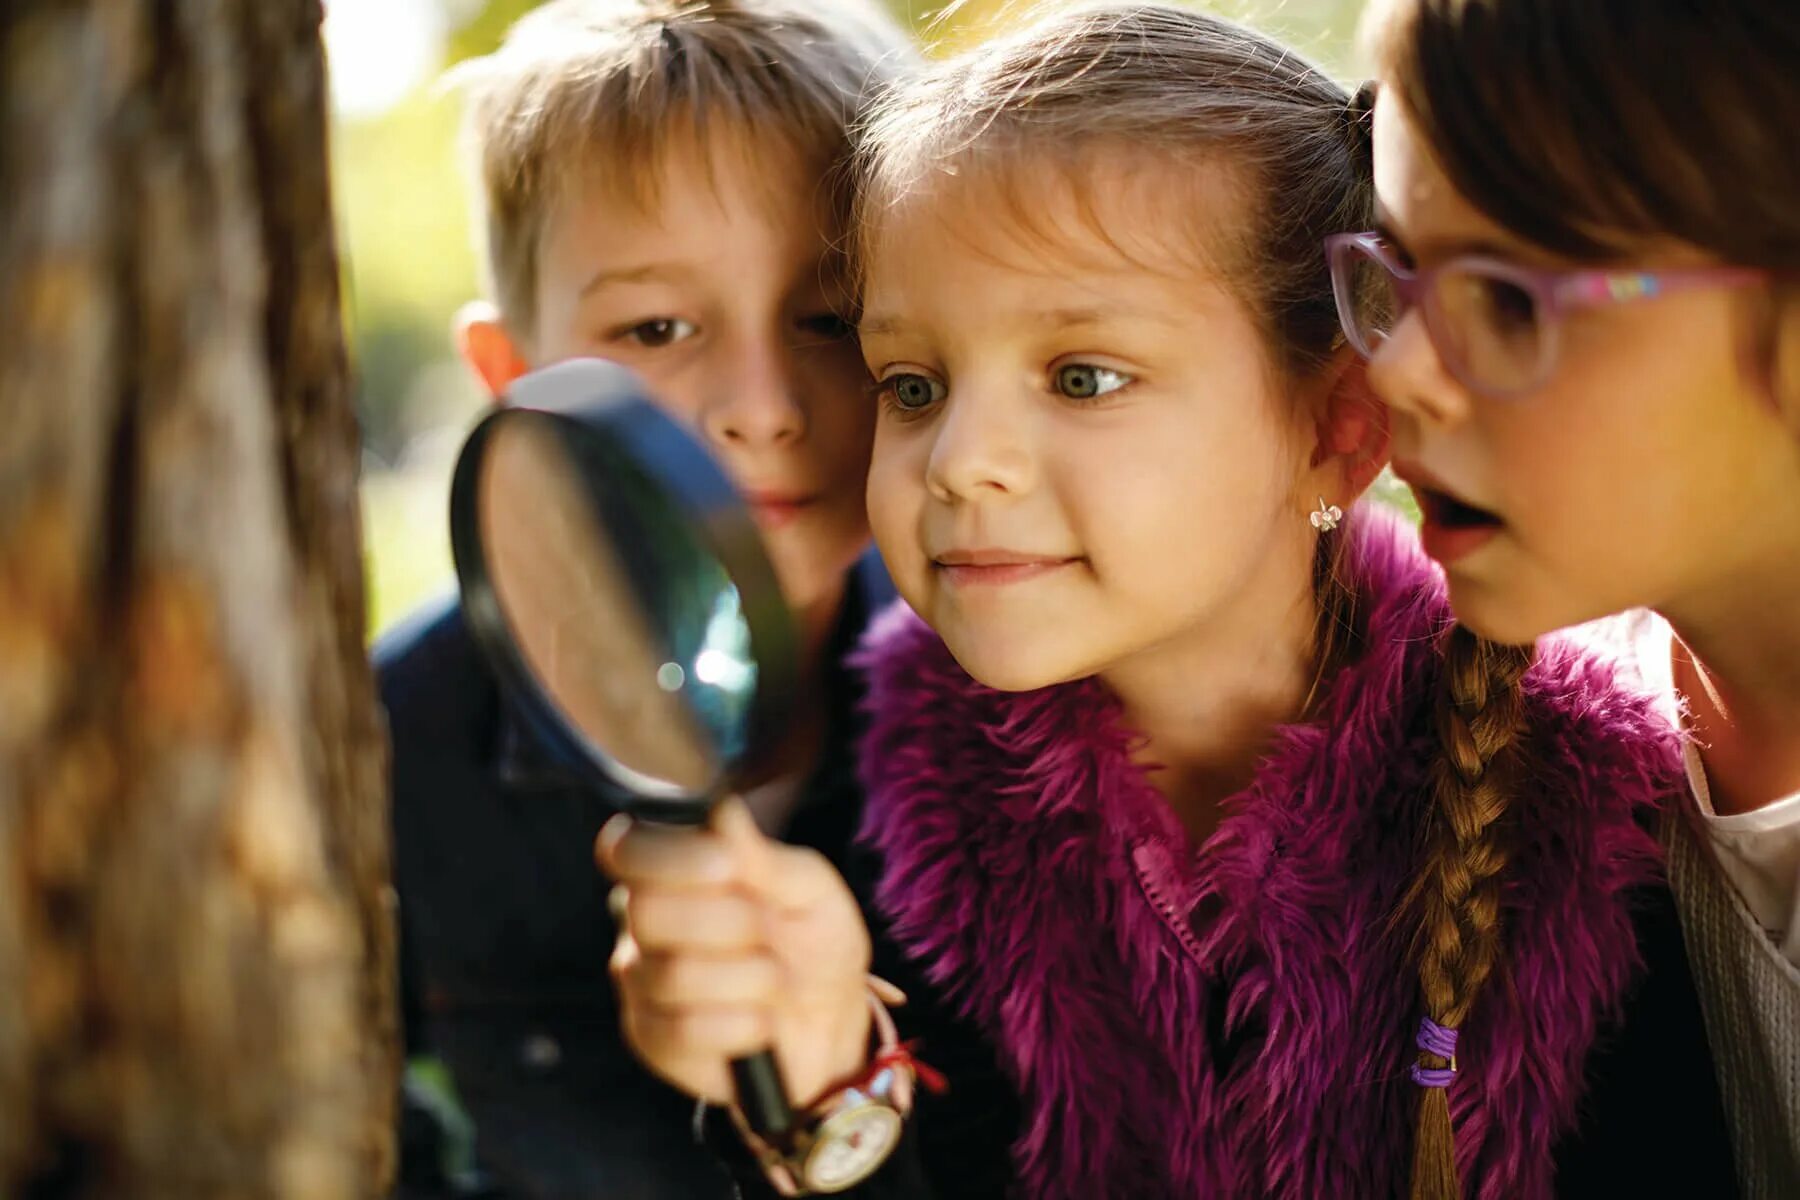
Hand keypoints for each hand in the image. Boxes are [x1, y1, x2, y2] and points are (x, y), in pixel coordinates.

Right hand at [598, 798, 874, 1107]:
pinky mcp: (650, 1039)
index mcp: (672, 871)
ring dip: (750, 979)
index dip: (668, 856)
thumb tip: (718, 811)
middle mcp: (642, 922)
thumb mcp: (808, 891)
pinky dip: (742, 1025)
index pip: (626, 849)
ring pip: (673, 975)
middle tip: (770, 932)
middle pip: (647, 912)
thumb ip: (762, 856)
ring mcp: (640, 982)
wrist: (832, 1021)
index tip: (726, 865)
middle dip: (730, 923)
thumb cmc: (814, 941)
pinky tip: (763, 1023)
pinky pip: (683, 1031)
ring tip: (777, 980)